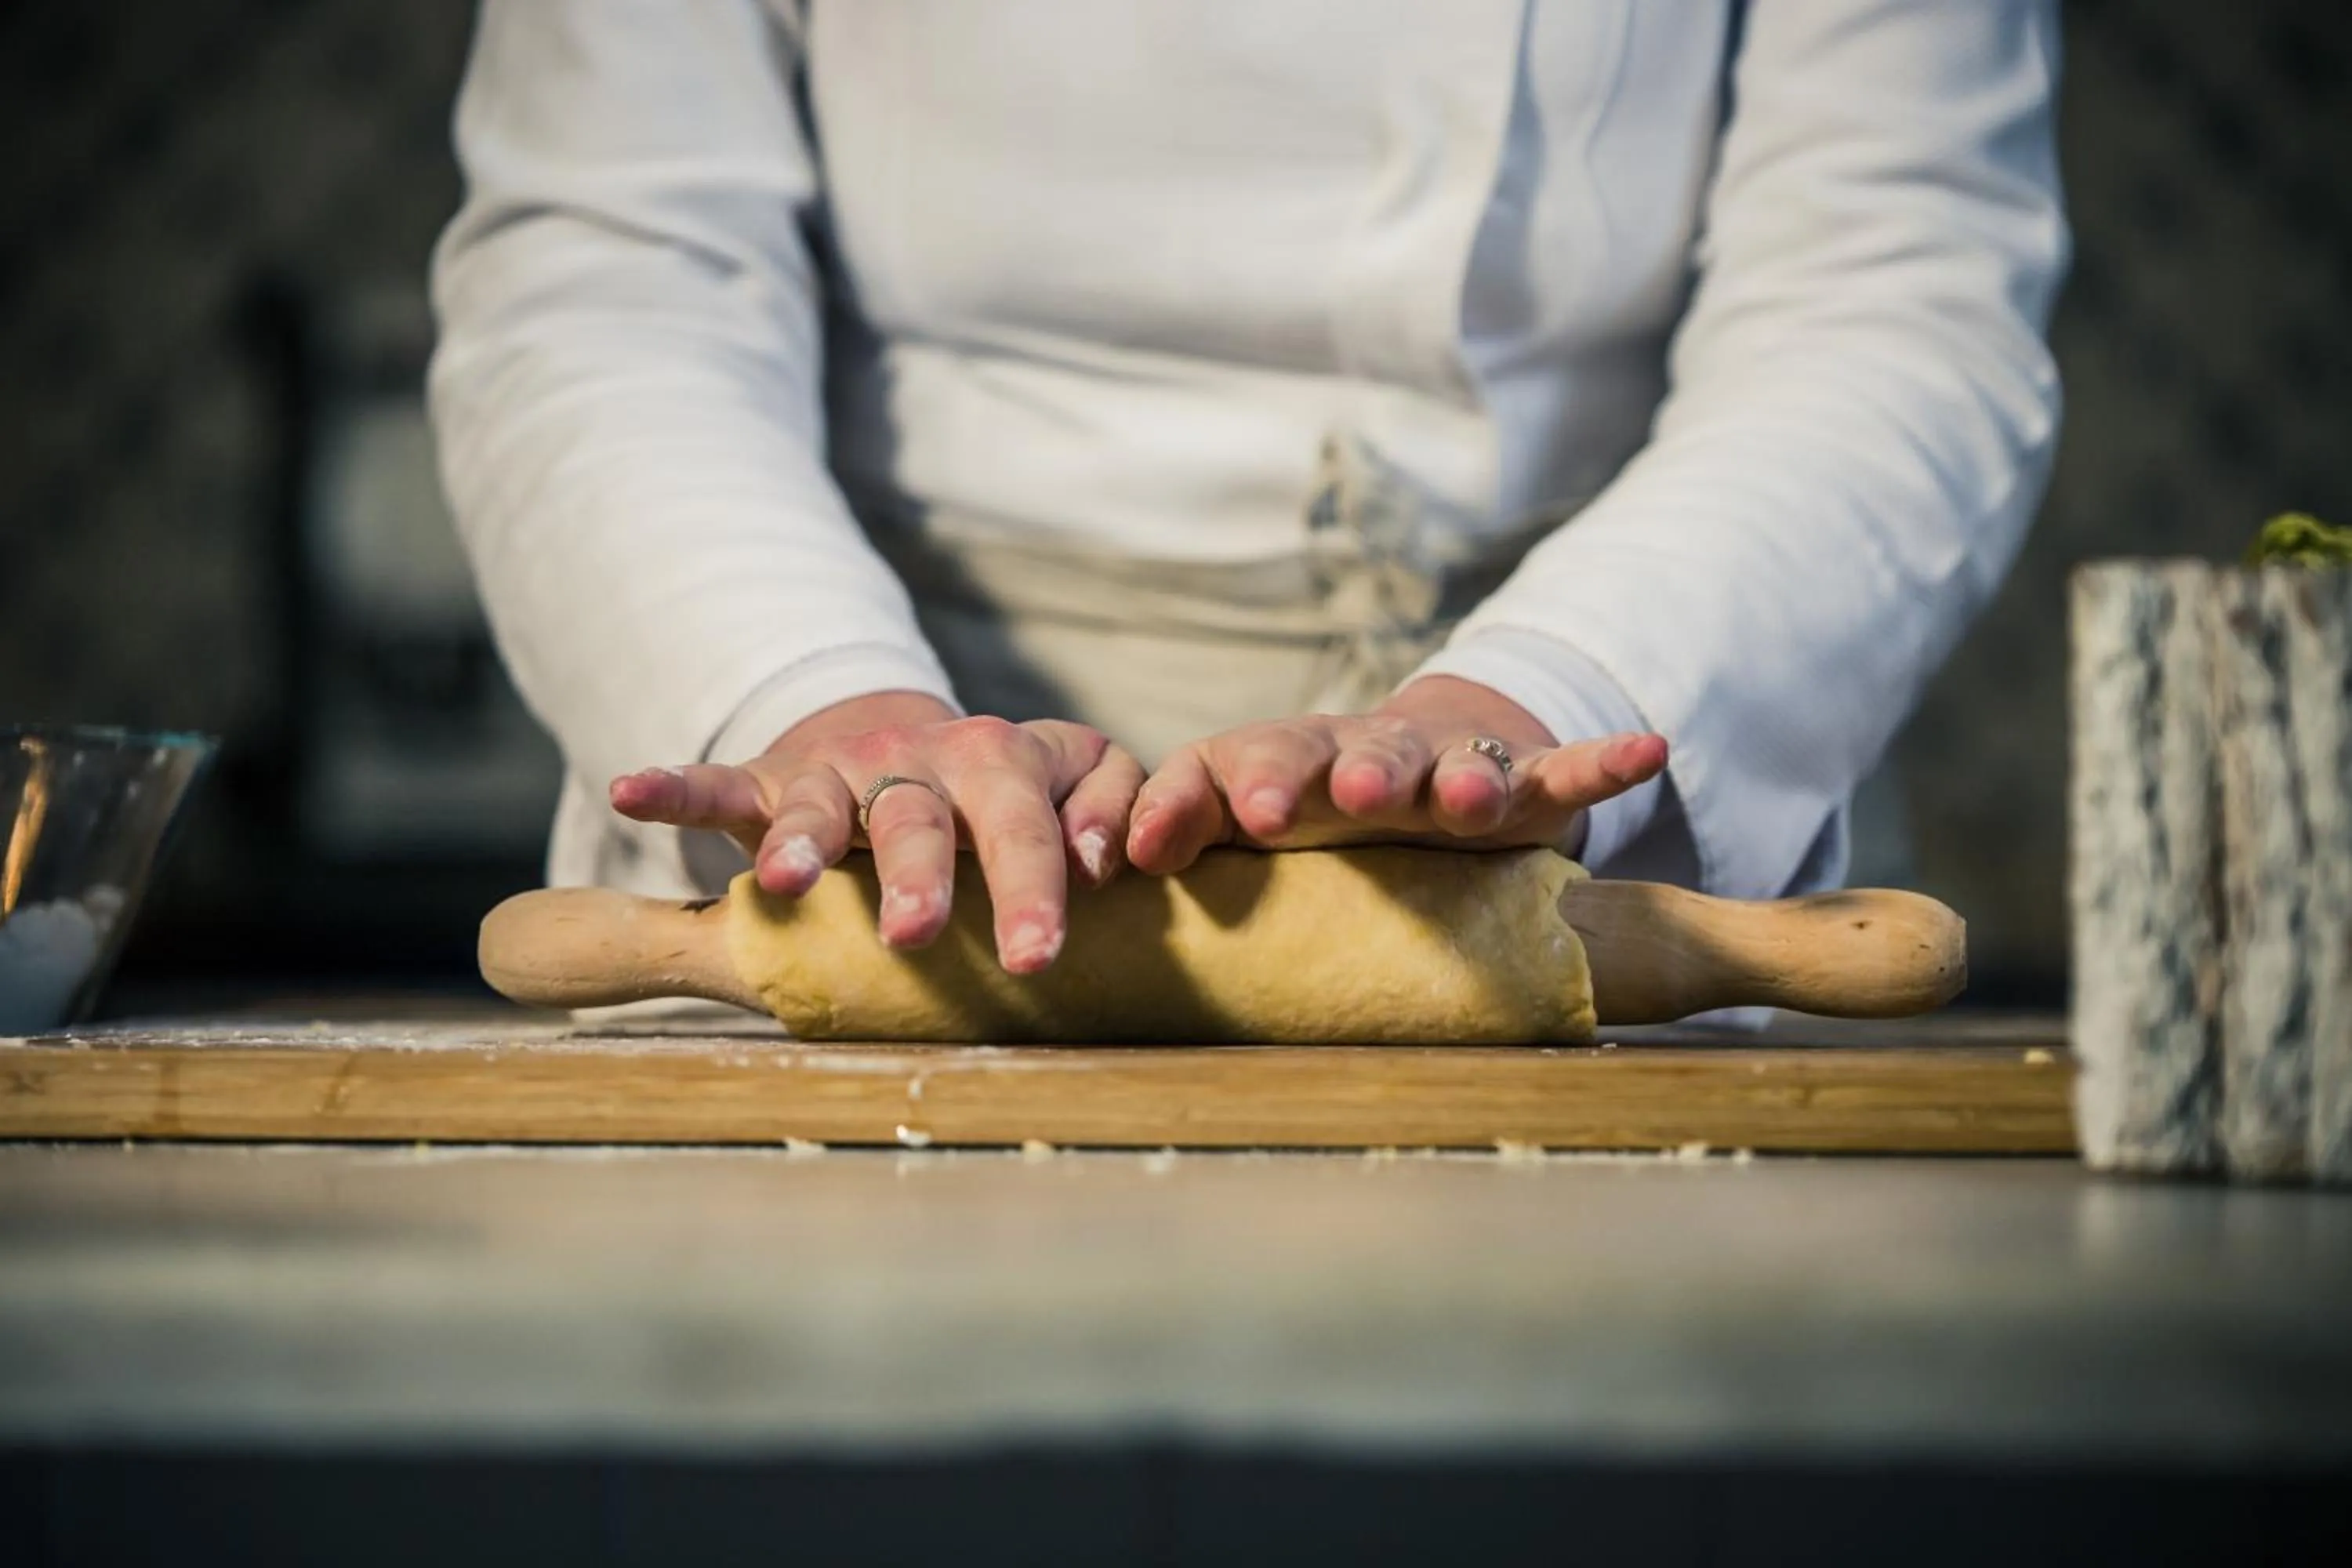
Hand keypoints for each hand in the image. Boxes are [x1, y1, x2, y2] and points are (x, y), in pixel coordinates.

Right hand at [608, 692, 1143, 972]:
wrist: (912, 742)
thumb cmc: (1011, 791)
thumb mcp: (1077, 778)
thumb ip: (1109, 808)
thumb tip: (1106, 861)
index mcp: (1003, 764)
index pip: (1025, 825)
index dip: (1032, 887)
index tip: (1035, 957)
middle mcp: (921, 760)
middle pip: (921, 816)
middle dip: (920, 872)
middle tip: (916, 933)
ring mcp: (841, 769)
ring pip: (819, 801)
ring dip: (802, 837)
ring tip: (785, 879)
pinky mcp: (772, 778)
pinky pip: (720, 782)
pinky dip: (674, 787)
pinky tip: (633, 790)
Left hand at [1125, 675, 1667, 873]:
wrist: (1419, 764)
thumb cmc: (1306, 810)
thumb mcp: (1240, 825)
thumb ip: (1180, 833)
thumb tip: (1116, 867)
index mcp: (1277, 770)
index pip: (1226, 768)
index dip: (1199, 797)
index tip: (1181, 837)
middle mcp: (1356, 759)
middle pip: (1332, 754)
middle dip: (1318, 775)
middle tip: (1305, 802)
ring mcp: (1445, 766)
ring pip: (1445, 762)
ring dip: (1452, 773)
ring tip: (1462, 792)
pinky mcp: (1522, 782)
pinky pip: (1564, 771)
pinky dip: (1604, 761)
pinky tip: (1646, 750)